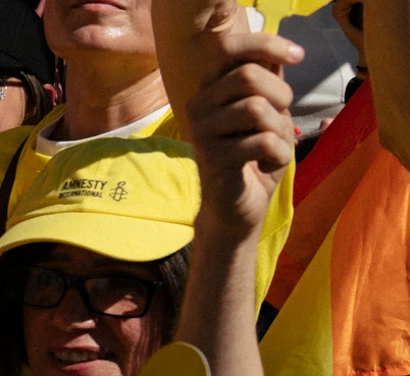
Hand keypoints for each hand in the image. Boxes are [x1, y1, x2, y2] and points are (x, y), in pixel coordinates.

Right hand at [154, 0, 301, 227]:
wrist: (235, 210)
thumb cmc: (253, 159)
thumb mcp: (267, 116)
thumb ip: (267, 86)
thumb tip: (278, 54)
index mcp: (209, 91)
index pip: (228, 49)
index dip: (266, 44)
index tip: (298, 55)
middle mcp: (197, 106)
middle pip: (247, 76)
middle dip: (281, 96)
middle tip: (282, 120)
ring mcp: (202, 133)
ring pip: (257, 108)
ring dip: (281, 130)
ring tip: (274, 147)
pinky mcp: (213, 160)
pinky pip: (264, 142)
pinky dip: (281, 155)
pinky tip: (270, 165)